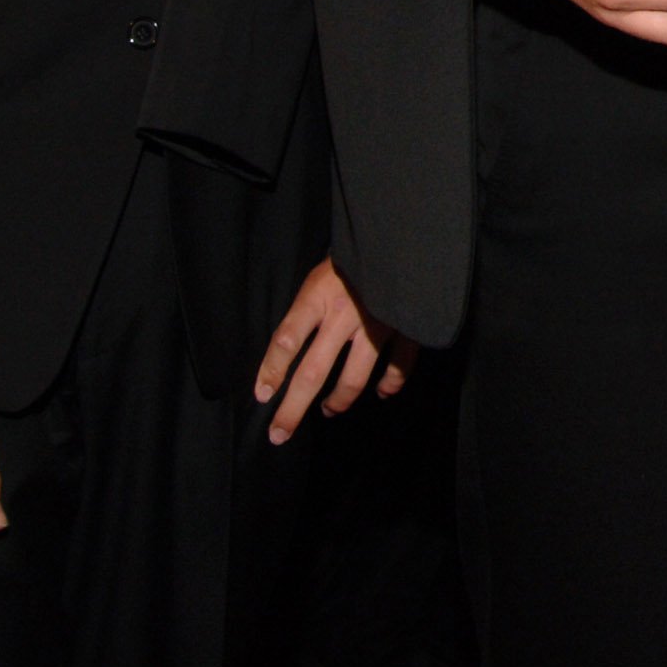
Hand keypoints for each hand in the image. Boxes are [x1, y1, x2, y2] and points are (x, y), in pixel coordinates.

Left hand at [254, 257, 414, 443]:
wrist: (400, 233)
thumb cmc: (352, 254)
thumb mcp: (319, 274)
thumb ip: (308, 309)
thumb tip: (288, 352)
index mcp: (318, 296)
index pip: (286, 340)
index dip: (270, 370)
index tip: (261, 395)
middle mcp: (344, 315)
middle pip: (312, 372)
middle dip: (293, 408)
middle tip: (279, 433)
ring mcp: (376, 324)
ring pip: (353, 378)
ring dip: (337, 401)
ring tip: (328, 410)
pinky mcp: (405, 326)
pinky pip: (398, 365)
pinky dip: (390, 384)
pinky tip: (382, 393)